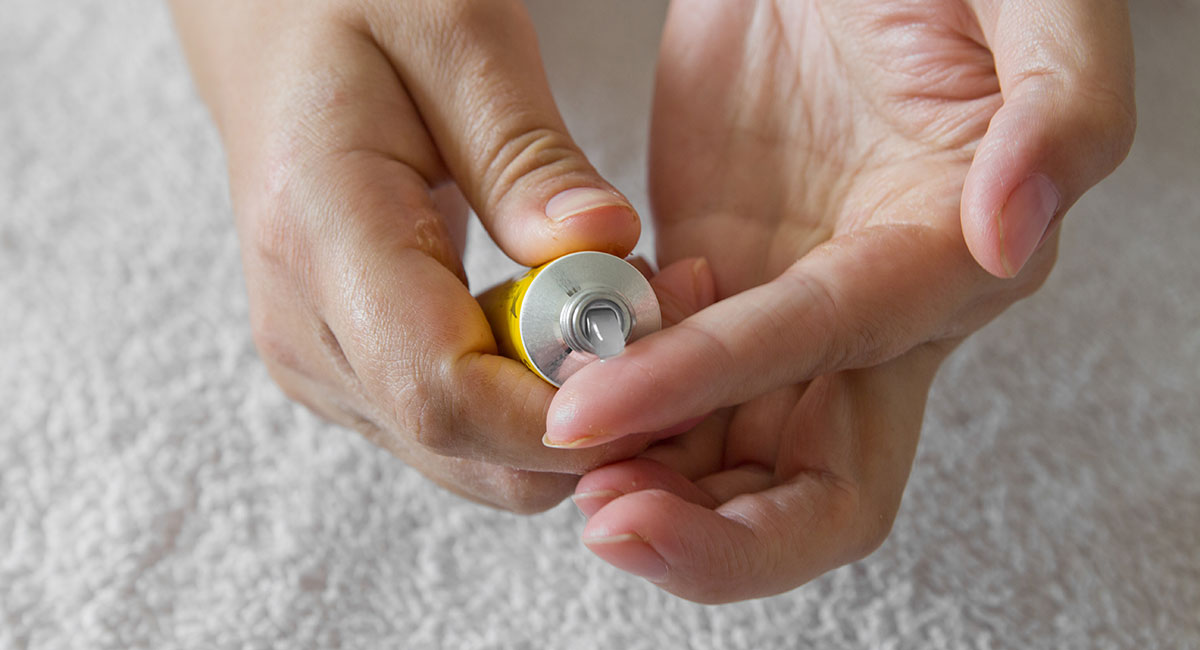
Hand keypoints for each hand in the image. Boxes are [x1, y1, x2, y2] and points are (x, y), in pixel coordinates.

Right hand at [171, 0, 704, 511]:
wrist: (277, 39)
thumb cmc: (359, 12)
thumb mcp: (456, 36)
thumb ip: (527, 154)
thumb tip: (604, 245)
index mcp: (320, 237)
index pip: (442, 393)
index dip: (564, 410)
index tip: (663, 356)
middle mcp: (307, 331)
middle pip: (470, 451)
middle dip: (595, 415)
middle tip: (674, 309)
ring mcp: (323, 365)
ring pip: (477, 459)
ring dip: (575, 407)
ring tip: (632, 297)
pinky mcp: (351, 374)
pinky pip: (465, 433)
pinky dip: (539, 399)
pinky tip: (574, 317)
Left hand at [545, 0, 1134, 599]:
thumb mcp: (1032, 3)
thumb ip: (1064, 108)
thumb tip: (1010, 232)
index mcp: (946, 259)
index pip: (829, 352)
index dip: (712, 385)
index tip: (594, 408)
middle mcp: (868, 316)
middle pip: (811, 487)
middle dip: (710, 530)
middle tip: (601, 515)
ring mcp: (782, 305)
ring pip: (725, 455)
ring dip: (649, 485)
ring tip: (561, 459)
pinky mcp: (716, 278)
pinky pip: (664, 384)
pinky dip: (616, 407)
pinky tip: (561, 380)